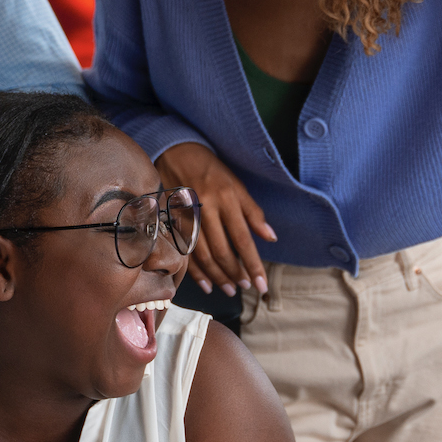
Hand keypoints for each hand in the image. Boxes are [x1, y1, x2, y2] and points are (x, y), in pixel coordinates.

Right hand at [155, 143, 274, 296]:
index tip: (261, 284)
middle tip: (244, 287)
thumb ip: (253, 213)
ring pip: (202, 255)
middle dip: (234, 273)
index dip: (253, 264)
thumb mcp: (237, 186)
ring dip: (217, 276)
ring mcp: (186, 215)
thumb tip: (270, 237)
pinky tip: (206, 284)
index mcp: (226, 198)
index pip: (243, 238)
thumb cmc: (212, 171)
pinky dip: (195, 271)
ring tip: (229, 289)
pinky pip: (184, 252)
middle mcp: (206, 207)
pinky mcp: (171, 220)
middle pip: (221, 250)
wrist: (177, 152)